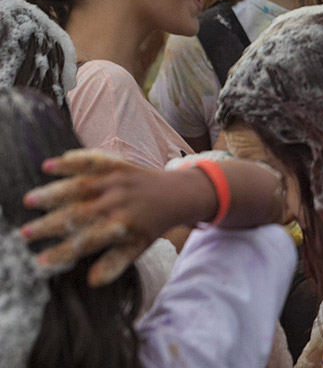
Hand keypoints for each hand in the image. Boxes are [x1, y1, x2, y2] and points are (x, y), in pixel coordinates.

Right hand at [20, 150, 214, 286]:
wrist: (177, 194)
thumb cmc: (151, 225)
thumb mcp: (138, 247)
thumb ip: (115, 263)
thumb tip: (91, 281)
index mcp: (122, 226)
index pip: (88, 241)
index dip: (64, 252)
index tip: (40, 261)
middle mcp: (118, 203)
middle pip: (79, 214)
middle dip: (50, 225)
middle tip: (24, 234)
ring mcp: (117, 182)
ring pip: (82, 187)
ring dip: (54, 192)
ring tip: (30, 201)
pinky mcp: (118, 166)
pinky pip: (94, 161)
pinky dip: (73, 160)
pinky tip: (50, 164)